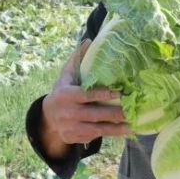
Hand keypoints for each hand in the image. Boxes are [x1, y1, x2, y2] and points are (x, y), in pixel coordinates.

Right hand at [40, 40, 129, 158]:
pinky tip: (123, 132)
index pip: (86, 95)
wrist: (48, 116)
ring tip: (132, 125)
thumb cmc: (63, 91)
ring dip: (116, 128)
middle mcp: (67, 113)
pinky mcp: (74, 138)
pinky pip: (94, 137)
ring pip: (97, 129)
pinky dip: (109, 134)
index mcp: (65, 95)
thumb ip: (77, 59)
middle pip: (95, 114)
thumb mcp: (66, 75)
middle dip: (115, 113)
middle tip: (132, 110)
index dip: (102, 94)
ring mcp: (70, 127)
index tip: (119, 93)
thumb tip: (89, 40)